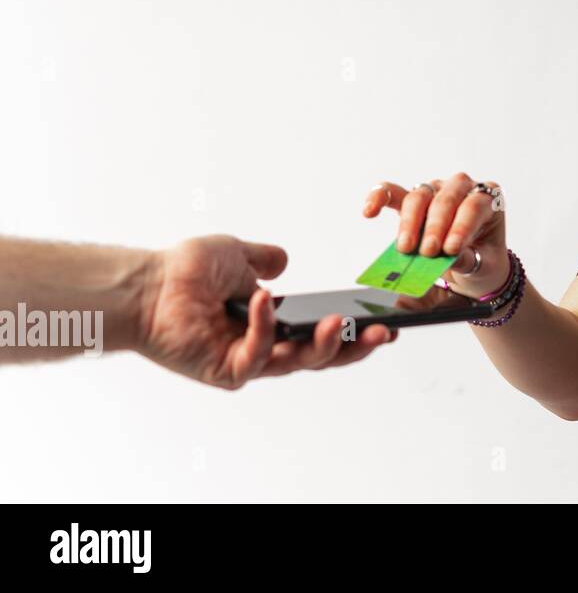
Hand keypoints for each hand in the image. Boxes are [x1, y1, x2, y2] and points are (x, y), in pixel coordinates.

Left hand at [135, 234, 395, 388]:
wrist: (146, 284)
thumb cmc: (183, 271)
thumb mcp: (236, 254)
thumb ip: (264, 258)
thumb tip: (284, 261)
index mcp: (272, 322)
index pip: (320, 332)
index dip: (352, 330)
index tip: (382, 320)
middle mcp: (264, 345)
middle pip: (320, 356)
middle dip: (354, 346)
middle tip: (380, 332)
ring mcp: (246, 361)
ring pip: (297, 362)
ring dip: (323, 345)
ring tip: (340, 322)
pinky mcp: (226, 370)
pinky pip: (257, 354)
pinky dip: (265, 327)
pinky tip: (265, 300)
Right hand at [362, 173, 508, 304]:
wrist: (475, 265)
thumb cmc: (484, 260)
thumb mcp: (485, 265)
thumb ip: (469, 260)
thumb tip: (450, 258)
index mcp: (489, 200)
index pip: (474, 206)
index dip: (461, 226)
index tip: (451, 249)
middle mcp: (463, 189)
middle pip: (446, 198)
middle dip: (435, 226)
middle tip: (427, 251)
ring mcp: (437, 191)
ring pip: (420, 196)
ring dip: (410, 222)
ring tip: (406, 248)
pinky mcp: (414, 201)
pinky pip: (393, 193)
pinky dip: (379, 198)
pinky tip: (369, 211)